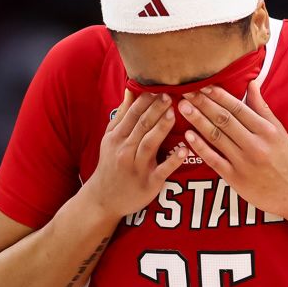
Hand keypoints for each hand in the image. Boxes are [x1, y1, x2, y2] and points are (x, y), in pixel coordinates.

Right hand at [81, 90, 188, 219]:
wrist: (103, 199)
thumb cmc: (110, 164)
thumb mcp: (110, 139)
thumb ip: (121, 116)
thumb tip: (130, 90)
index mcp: (117, 138)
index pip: (132, 115)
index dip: (145, 101)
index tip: (158, 87)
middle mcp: (125, 151)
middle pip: (141, 126)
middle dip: (155, 110)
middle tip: (169, 95)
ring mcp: (137, 167)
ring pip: (149, 144)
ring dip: (162, 128)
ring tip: (174, 114)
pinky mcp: (149, 183)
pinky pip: (162, 170)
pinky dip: (173, 160)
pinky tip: (184, 150)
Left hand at [179, 80, 287, 219]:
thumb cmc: (287, 161)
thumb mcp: (280, 132)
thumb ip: (263, 108)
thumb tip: (252, 83)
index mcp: (267, 131)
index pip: (238, 108)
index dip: (219, 96)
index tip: (204, 85)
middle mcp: (255, 145)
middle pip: (224, 120)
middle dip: (203, 104)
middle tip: (186, 91)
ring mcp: (243, 162)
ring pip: (216, 136)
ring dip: (197, 120)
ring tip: (183, 107)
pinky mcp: (235, 179)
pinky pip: (213, 160)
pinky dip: (200, 147)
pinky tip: (188, 135)